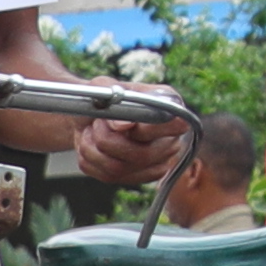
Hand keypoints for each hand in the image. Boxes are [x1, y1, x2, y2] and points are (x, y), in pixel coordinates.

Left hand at [59, 96, 195, 196]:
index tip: (122, 123)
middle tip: (97, 123)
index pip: (176, 126)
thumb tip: (123, 125)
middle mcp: (169, 141)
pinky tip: (91, 146)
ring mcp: (153, 163)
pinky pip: (107, 176)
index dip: (148, 129)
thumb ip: (115, 98)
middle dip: (107, 139)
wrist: (89, 116)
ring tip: (90, 132)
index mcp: (171, 111)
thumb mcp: (105, 87)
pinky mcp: (134, 178)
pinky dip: (89, 159)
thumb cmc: (103, 98)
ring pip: (119, 168)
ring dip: (92, 148)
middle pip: (143, 155)